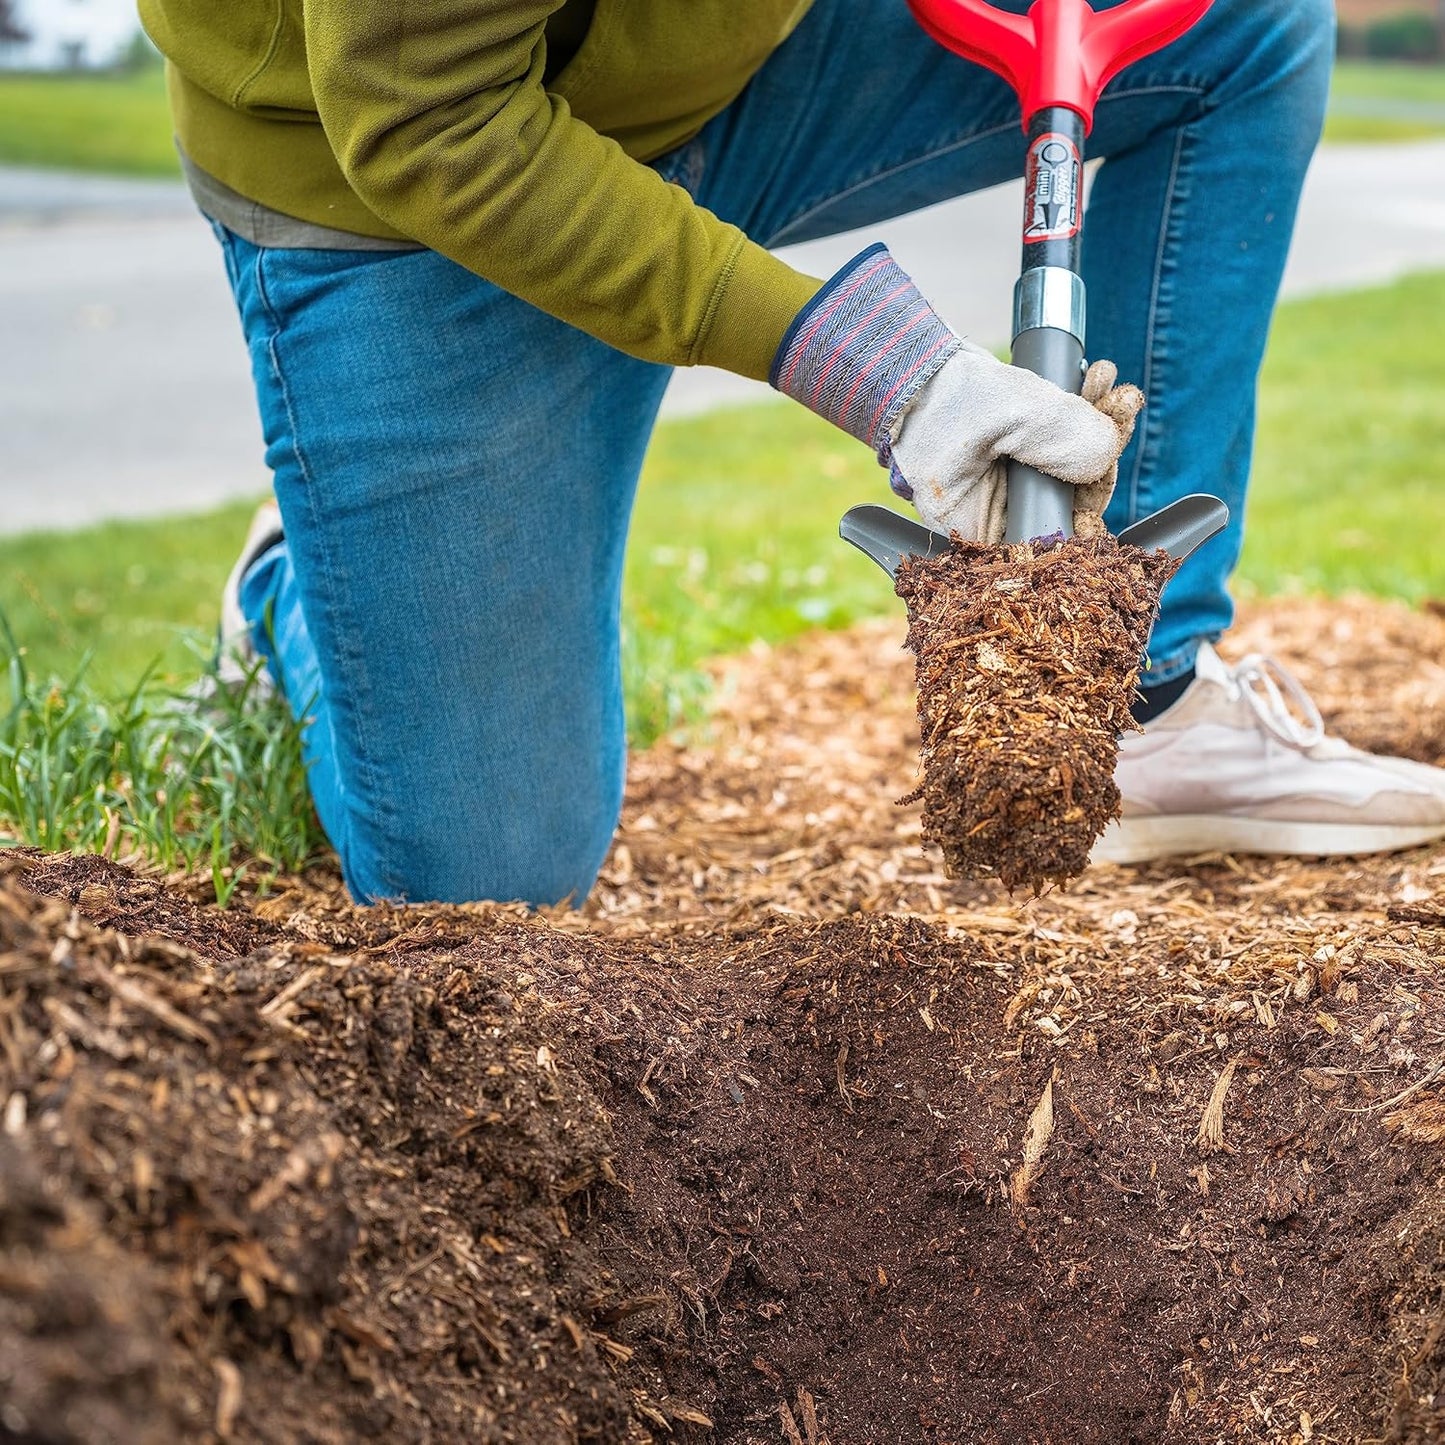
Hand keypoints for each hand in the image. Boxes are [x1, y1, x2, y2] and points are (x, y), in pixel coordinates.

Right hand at [895, 353, 1144, 543]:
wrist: (913, 364)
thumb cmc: (942, 398)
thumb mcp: (1010, 417)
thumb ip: (1063, 441)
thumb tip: (1108, 453)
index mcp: (981, 530)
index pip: (1049, 540)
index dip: (1088, 510)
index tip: (1107, 470)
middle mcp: (996, 515)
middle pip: (1069, 501)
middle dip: (1100, 452)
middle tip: (1120, 404)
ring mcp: (1007, 487)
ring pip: (1071, 469)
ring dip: (1097, 423)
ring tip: (1106, 381)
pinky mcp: (1017, 458)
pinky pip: (1063, 446)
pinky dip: (1083, 413)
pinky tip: (1095, 380)